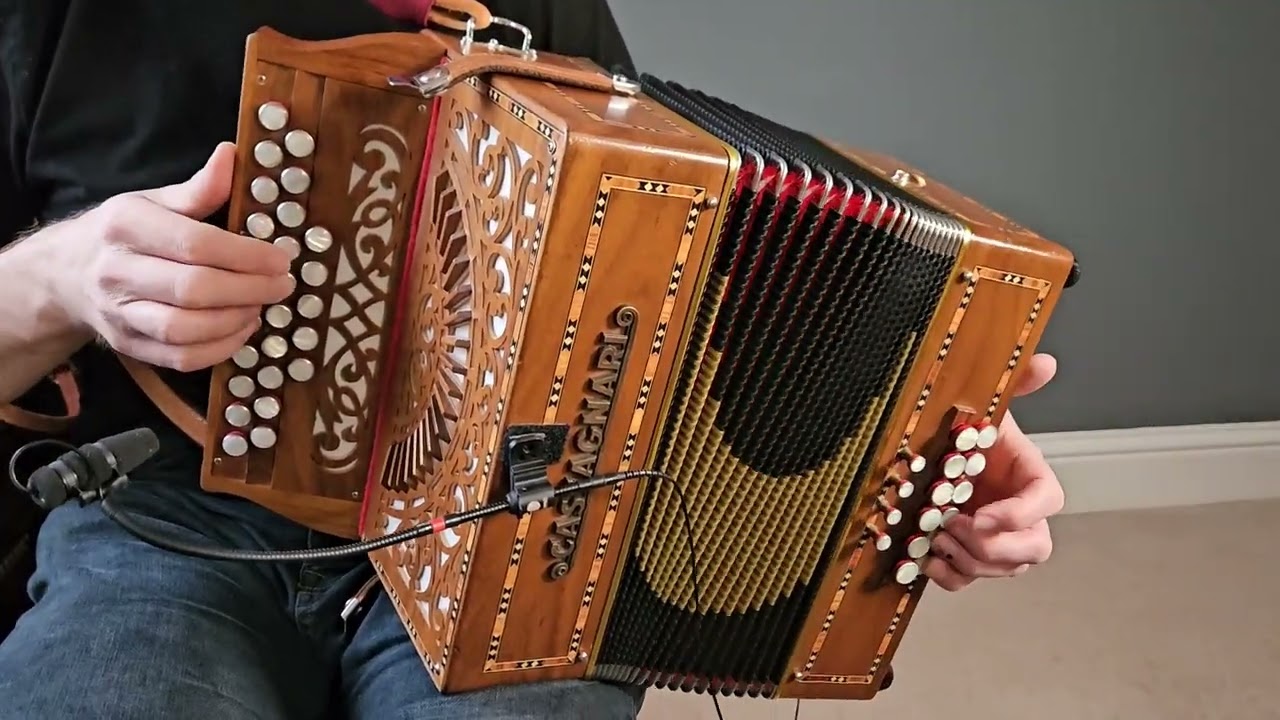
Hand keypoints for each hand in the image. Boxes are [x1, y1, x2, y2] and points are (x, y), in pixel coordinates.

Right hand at [55, 143, 293, 371]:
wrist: (65, 273)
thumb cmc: (123, 233)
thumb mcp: (153, 201)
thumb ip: (198, 188)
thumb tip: (231, 155)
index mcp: (126, 226)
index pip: (195, 243)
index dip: (246, 255)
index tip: (282, 258)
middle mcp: (117, 272)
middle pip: (193, 289)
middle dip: (249, 289)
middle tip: (282, 285)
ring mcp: (120, 314)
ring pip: (185, 329)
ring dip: (235, 321)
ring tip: (261, 306)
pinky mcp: (128, 346)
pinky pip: (180, 358)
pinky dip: (220, 349)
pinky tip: (242, 329)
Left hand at [922, 353, 1063, 590]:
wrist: (939, 455)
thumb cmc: (969, 432)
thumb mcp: (989, 405)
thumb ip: (1018, 385)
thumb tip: (1044, 361)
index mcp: (1031, 478)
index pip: (1048, 502)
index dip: (1020, 514)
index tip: (982, 515)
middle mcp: (1021, 515)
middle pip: (1033, 548)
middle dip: (995, 546)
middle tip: (955, 527)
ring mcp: (998, 540)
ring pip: (1002, 568)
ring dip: (970, 559)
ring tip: (936, 535)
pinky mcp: (970, 556)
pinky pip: (969, 581)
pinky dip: (949, 578)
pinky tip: (925, 561)